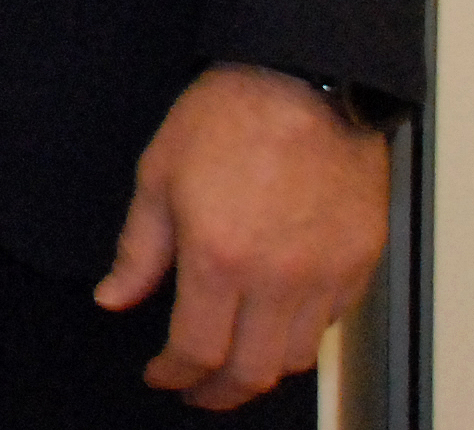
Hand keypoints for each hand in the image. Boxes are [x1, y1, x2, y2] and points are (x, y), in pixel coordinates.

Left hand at [95, 63, 389, 409]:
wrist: (304, 79)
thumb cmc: (230, 115)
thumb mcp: (158, 175)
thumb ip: (138, 249)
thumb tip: (114, 298)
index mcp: (219, 257)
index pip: (196, 350)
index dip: (173, 375)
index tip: (160, 375)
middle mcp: (278, 278)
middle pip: (252, 372)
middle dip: (217, 394)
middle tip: (196, 390)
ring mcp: (326, 275)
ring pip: (296, 358)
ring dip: (260, 371)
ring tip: (234, 363)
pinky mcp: (360, 263)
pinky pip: (331, 323)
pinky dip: (301, 335)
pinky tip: (275, 322)